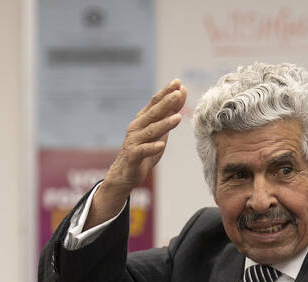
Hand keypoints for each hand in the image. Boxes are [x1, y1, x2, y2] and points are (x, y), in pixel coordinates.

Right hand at [89, 80, 186, 224]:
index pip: (155, 103)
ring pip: (150, 131)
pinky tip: (161, 145)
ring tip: (178, 118)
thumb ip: (169, 113)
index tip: (178, 82)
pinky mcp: (132, 156)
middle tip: (178, 93)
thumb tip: (181, 93)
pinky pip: (142, 151)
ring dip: (164, 124)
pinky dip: (152, 147)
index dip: (165, 92)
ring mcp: (134, 141)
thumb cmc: (144, 150)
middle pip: (153, 113)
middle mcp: (137, 127)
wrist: (125, 173)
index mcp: (143, 120)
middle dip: (166, 103)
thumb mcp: (159, 131)